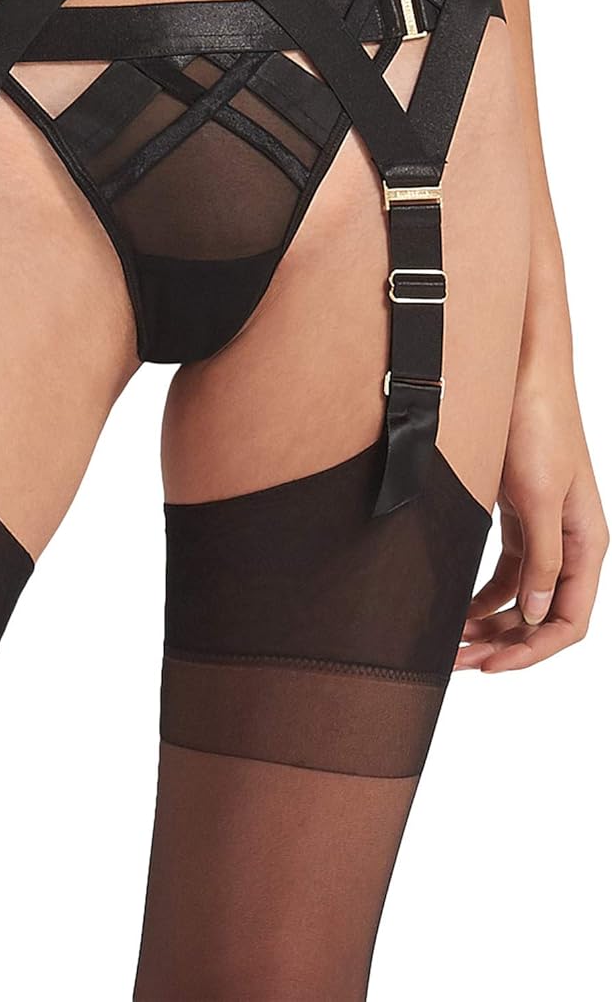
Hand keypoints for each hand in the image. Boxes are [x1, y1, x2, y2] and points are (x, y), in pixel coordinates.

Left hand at [456, 361, 606, 671]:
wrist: (521, 373)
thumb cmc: (538, 425)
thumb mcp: (537, 496)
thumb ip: (542, 558)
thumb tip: (538, 615)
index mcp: (588, 545)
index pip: (568, 621)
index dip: (532, 651)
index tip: (491, 665)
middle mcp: (571, 545)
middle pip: (542, 617)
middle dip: (503, 644)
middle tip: (456, 662)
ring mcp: (545, 532)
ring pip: (521, 598)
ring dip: (490, 624)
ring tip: (450, 643)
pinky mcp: (520, 517)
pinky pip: (506, 573)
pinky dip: (484, 595)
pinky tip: (457, 610)